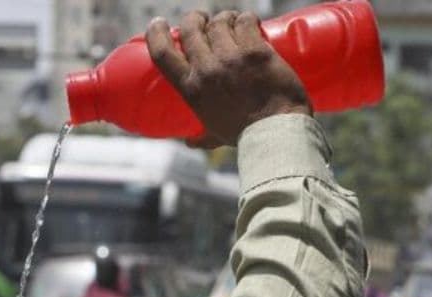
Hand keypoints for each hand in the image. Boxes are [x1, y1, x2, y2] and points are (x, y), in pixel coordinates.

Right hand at [146, 11, 310, 147]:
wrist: (274, 134)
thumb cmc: (245, 136)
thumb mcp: (215, 135)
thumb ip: (202, 138)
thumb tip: (191, 142)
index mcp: (191, 89)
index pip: (162, 53)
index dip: (156, 33)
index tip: (159, 24)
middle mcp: (207, 70)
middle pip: (192, 29)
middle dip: (195, 19)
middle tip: (204, 20)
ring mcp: (231, 58)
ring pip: (220, 22)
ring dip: (224, 18)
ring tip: (232, 21)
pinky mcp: (255, 51)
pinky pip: (245, 22)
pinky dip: (246, 18)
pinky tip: (251, 22)